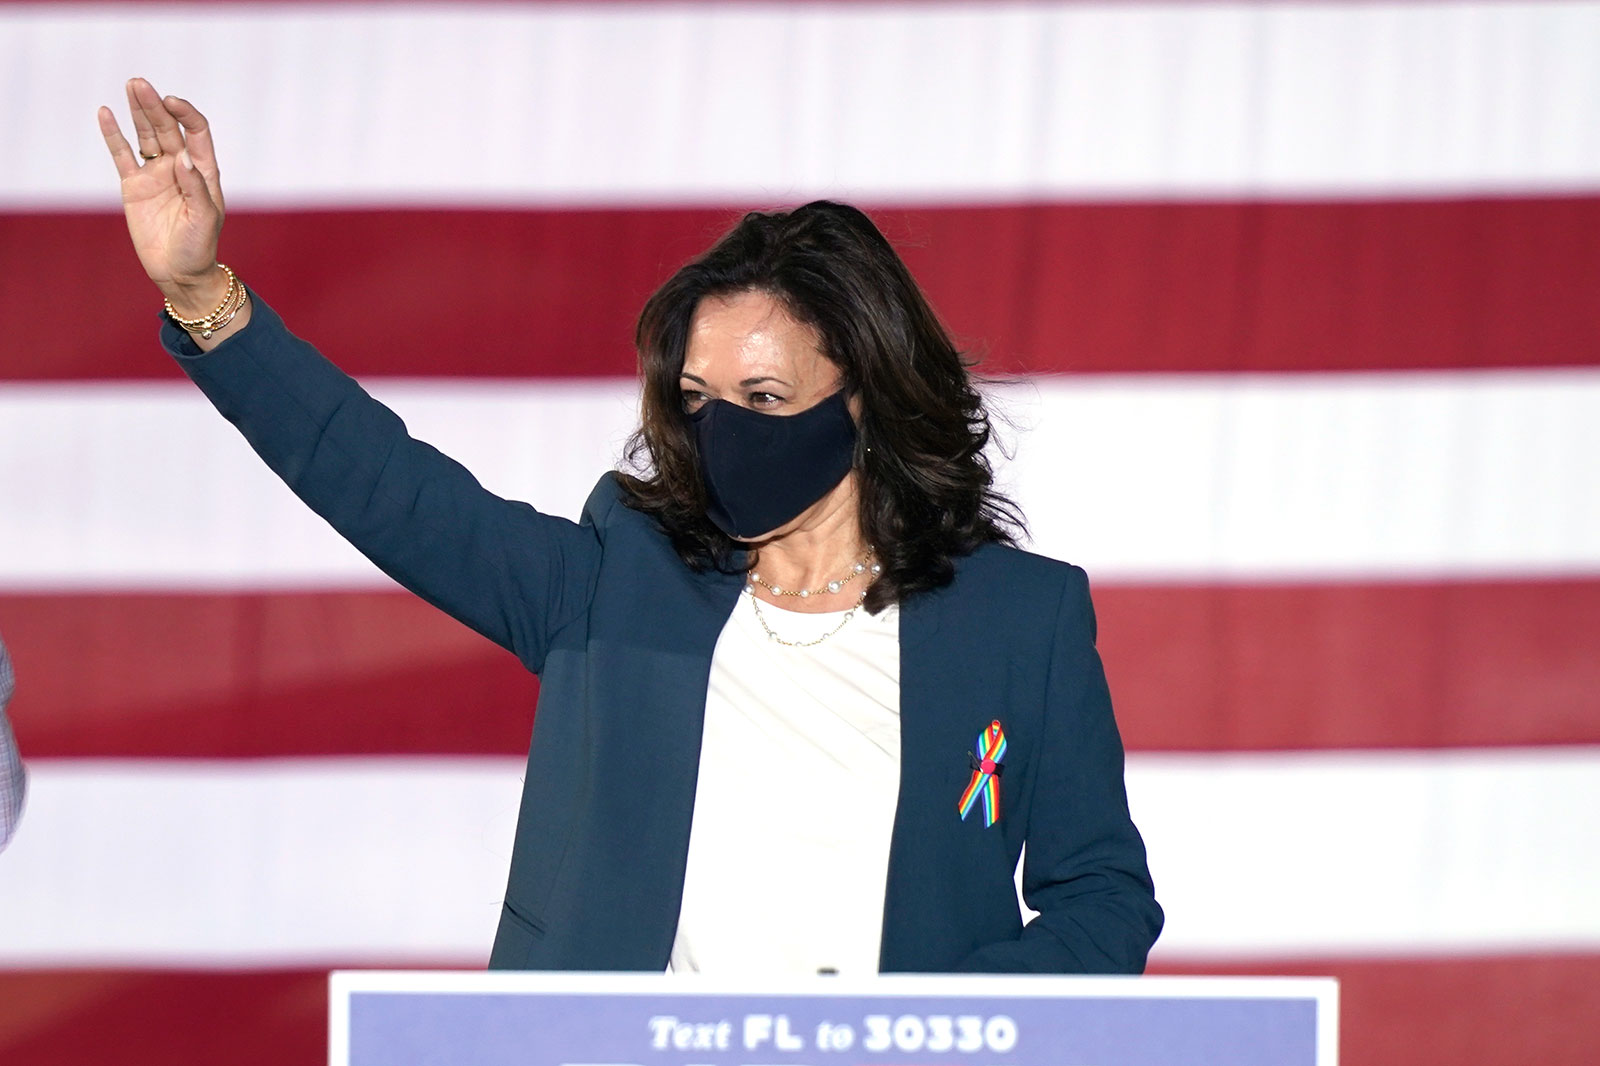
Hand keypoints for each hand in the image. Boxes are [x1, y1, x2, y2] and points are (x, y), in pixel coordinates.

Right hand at [98, 78, 228, 316]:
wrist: (179, 272)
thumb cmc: (199, 247)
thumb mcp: (203, 219)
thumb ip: (195, 188)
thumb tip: (182, 157)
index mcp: (202, 171)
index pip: (196, 132)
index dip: (185, 114)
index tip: (171, 102)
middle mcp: (180, 167)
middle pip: (167, 128)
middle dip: (155, 105)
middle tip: (140, 84)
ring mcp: (156, 174)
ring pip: (146, 135)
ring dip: (138, 111)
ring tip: (131, 85)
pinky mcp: (134, 185)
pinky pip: (122, 155)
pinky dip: (114, 135)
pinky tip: (106, 113)